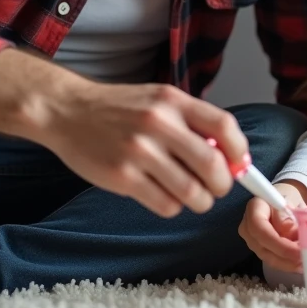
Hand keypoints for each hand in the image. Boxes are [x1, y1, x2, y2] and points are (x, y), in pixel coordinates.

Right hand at [38, 81, 249, 217]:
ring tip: (193, 197)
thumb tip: (230, 158)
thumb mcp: (159, 100)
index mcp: (172, 102)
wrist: (67, 111)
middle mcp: (158, 124)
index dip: (239, 151)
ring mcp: (139, 152)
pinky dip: (173, 207)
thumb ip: (193, 122)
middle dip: (223, 185)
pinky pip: (166, 205)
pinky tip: (164, 196)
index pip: (224, 127)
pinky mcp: (122, 177)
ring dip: (200, 202)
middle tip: (217, 189)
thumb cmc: (120, 109)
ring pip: (192, 192)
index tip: (239, 165)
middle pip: (213, 166)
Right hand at [239, 181, 306, 271]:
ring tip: (306, 263)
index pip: (261, 229)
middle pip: (263, 247)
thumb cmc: (286, 200)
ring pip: (268, 257)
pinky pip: (272, 260)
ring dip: (288, 263)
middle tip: (306, 259)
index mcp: (254, 208)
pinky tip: (300, 265)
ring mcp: (252, 240)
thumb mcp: (292, 203)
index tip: (298, 251)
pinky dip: (287, 264)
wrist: (280, 201)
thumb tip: (295, 237)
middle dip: (286, 256)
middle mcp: (247, 226)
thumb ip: (292, 219)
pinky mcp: (259, 249)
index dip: (279, 244)